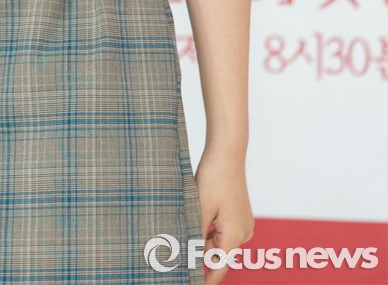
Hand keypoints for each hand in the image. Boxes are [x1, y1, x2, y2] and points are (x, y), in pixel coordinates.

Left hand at [194, 146, 254, 283]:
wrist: (227, 154)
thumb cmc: (214, 178)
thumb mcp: (200, 209)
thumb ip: (196, 236)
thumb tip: (190, 257)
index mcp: (234, 236)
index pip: (219, 269)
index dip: (206, 280)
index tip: (192, 283)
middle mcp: (243, 233)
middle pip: (218, 254)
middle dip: (201, 251)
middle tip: (181, 243)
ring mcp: (244, 223)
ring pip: (220, 241)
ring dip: (205, 237)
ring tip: (192, 218)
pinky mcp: (240, 214)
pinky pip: (224, 230)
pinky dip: (211, 228)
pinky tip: (201, 213)